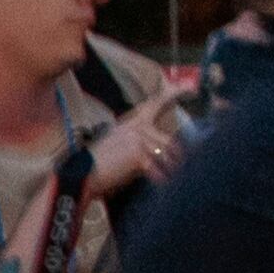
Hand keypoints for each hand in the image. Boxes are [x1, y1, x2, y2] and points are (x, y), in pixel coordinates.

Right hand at [87, 80, 193, 196]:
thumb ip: (138, 140)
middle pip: (170, 141)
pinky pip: (159, 170)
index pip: (156, 103)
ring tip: (172, 180)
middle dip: (179, 159)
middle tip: (183, 168)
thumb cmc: (98, 162)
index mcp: (132, 121)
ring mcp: (139, 140)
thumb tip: (161, 151)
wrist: (84, 173)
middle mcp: (138, 127)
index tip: (189, 87)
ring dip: (171, 171)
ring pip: (168, 156)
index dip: (174, 92)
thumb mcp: (117, 142)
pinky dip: (160, 180)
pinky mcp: (139, 156)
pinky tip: (160, 185)